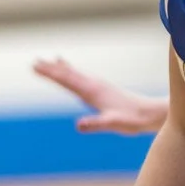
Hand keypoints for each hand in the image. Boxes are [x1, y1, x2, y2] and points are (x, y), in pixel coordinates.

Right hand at [33, 57, 164, 136]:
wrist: (149, 113)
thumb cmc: (132, 120)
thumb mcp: (113, 124)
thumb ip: (96, 123)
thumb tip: (79, 125)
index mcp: (92, 91)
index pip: (67, 80)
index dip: (50, 73)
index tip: (36, 66)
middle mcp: (94, 84)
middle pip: (68, 74)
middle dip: (51, 68)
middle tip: (34, 61)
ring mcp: (98, 85)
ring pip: (75, 74)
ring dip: (61, 68)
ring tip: (49, 60)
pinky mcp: (102, 89)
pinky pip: (82, 77)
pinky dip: (73, 72)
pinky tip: (72, 71)